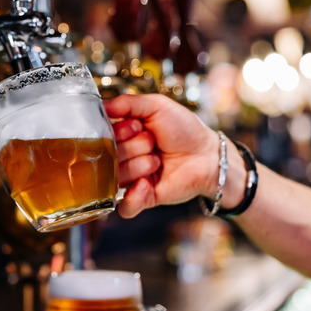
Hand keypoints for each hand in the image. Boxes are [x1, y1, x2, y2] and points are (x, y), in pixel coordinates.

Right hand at [105, 94, 219, 217]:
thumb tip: (103, 106)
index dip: (120, 131)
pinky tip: (146, 184)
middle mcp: (123, 157)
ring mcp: (131, 178)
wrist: (208, 155)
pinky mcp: (143, 198)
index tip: (138, 126)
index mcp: (123, 135)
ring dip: (140, 165)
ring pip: (117, 177)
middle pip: (109, 156)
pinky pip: (126, 206)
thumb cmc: (185, 129)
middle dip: (134, 147)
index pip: (104, 135)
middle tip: (153, 142)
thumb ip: (127, 103)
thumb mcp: (157, 105)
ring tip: (158, 160)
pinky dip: (133, 197)